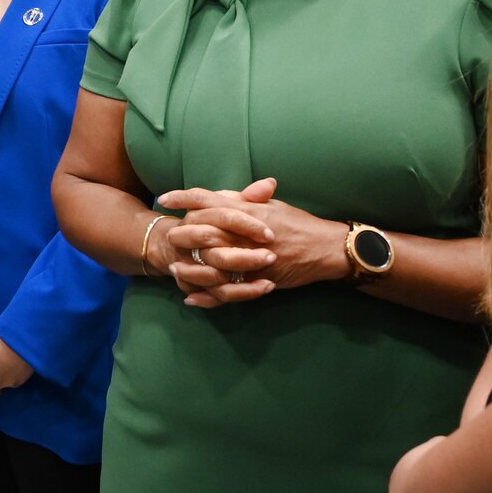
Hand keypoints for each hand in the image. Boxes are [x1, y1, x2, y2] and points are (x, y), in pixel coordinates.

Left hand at [160, 177, 349, 306]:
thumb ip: (245, 200)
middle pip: (203, 231)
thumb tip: (220, 194)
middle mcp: (244, 232)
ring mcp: (250, 258)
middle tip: (167, 235)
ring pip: (211, 263)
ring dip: (190, 267)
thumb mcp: (272, 206)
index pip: (208, 199)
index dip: (184, 197)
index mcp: (247, 210)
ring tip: (174, 269)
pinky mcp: (257, 280)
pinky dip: (208, 296)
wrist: (326, 249)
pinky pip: (227, 290)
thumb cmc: (300, 223)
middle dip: (182, 233)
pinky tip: (192, 298)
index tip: (165, 198)